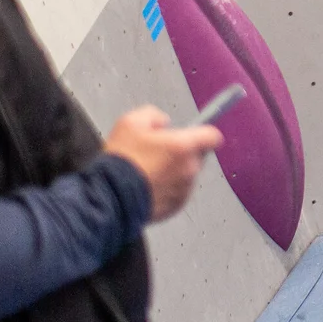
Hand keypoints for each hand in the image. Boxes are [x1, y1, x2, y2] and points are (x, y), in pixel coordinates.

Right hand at [105, 106, 221, 222]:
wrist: (110, 197)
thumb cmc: (121, 161)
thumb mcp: (130, 122)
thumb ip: (153, 115)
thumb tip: (163, 122)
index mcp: (183, 146)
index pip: (213, 136)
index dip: (205, 133)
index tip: (197, 134)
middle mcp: (189, 168)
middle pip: (198, 156)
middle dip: (183, 153)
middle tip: (159, 154)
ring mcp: (184, 189)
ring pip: (187, 175)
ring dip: (175, 172)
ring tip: (149, 172)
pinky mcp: (176, 206)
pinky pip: (179, 192)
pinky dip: (169, 189)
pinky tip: (149, 186)